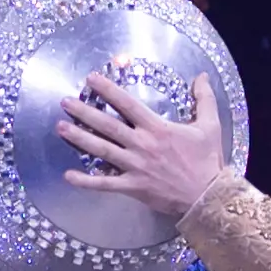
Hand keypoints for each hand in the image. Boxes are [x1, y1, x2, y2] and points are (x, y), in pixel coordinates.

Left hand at [57, 72, 225, 218]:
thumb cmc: (207, 160)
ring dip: (79, 138)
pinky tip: (68, 175)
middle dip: (84, 112)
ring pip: (101, 150)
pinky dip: (86, 181)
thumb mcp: (210, 125)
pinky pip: (105, 184)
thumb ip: (205, 98)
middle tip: (65, 101)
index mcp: (157, 128)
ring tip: (60, 127)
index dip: (108, 90)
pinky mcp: (133, 186)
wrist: (207, 195)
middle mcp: (142, 144)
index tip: (91, 79)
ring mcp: (135, 166)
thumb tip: (201, 75)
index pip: (127, 104)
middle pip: (107, 125)